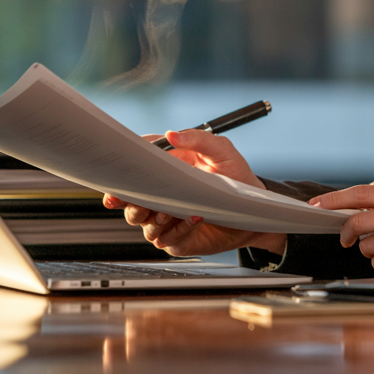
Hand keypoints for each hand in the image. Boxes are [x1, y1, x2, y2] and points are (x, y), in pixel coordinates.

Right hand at [102, 129, 285, 256]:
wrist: (252, 210)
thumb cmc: (235, 176)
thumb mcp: (221, 150)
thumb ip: (198, 139)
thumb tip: (172, 134)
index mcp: (165, 169)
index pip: (135, 169)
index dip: (123, 173)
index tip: (121, 175)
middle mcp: (161, 194)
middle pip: (129, 201)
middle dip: (130, 202)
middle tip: (142, 200)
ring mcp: (166, 218)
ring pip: (142, 223)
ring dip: (155, 218)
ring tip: (172, 211)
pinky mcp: (177, 239)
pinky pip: (166, 239)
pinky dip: (179, 230)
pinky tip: (195, 219)